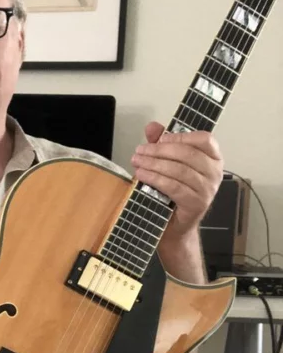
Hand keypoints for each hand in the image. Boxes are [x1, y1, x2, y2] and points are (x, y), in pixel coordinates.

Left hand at [130, 121, 223, 239]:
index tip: (160, 139)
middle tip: (140, 151)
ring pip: (179, 170)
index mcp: (213, 158)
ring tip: (137, 162)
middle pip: (188, 154)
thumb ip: (162, 143)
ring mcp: (208, 189)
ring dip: (154, 164)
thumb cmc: (173, 192)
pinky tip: (141, 175)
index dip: (181, 136)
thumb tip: (152, 126)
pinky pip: (174, 187)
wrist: (174, 225)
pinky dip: (155, 179)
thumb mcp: (167, 163)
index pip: (204, 139)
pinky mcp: (197, 204)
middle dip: (159, 151)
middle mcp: (215, 173)